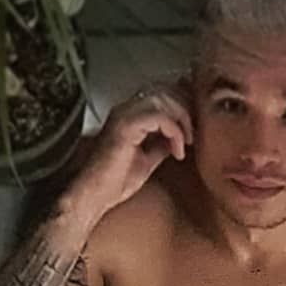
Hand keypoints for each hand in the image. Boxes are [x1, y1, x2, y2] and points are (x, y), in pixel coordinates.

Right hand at [76, 82, 193, 215]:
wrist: (93, 195)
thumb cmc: (113, 182)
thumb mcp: (147, 160)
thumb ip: (161, 144)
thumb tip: (177, 138)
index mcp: (129, 114)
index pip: (161, 93)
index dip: (182, 105)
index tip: (192, 128)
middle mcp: (126, 108)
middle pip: (164, 90)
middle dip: (185, 108)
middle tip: (193, 134)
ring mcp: (124, 115)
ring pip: (163, 98)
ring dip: (181, 118)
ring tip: (186, 142)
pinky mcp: (125, 126)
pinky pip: (158, 116)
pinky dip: (174, 131)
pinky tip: (177, 151)